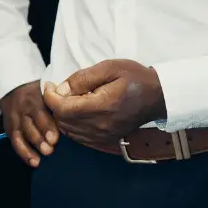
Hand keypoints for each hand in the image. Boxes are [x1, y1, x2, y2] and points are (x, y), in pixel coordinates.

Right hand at [0, 81, 59, 167]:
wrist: (13, 88)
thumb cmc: (38, 92)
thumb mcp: (48, 92)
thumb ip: (58, 103)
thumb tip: (74, 117)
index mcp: (34, 98)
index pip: (39, 113)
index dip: (46, 126)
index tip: (54, 139)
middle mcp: (23, 109)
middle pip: (29, 125)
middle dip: (38, 140)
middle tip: (49, 151)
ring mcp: (14, 119)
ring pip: (19, 135)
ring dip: (28, 149)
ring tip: (38, 161)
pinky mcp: (9, 127)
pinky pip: (14, 141)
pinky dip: (22, 153)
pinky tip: (32, 162)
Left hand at [43, 60, 165, 146]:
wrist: (158, 97)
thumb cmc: (135, 78)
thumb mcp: (110, 68)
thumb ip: (82, 78)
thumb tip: (60, 89)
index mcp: (101, 106)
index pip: (62, 108)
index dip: (49, 96)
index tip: (49, 84)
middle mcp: (101, 126)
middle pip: (63, 121)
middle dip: (55, 105)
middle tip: (58, 89)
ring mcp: (104, 136)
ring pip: (69, 131)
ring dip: (62, 116)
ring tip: (68, 99)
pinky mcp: (106, 140)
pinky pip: (80, 138)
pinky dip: (72, 125)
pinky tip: (78, 112)